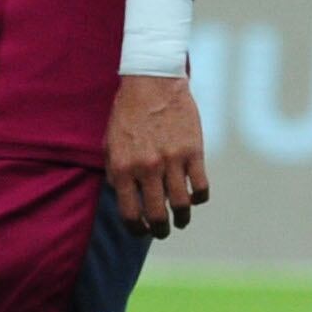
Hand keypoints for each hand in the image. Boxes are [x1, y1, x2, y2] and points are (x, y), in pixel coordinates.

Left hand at [107, 73, 208, 237]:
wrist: (152, 81)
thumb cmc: (128, 113)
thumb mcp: (110, 144)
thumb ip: (114, 173)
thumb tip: (124, 199)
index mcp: (123, 168)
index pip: (130, 214)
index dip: (137, 229)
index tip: (143, 230)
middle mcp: (147, 168)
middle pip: (158, 214)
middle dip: (160, 229)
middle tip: (162, 230)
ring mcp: (172, 160)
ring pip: (182, 205)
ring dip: (182, 218)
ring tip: (180, 219)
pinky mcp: (193, 151)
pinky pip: (201, 186)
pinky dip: (199, 198)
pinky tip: (194, 197)